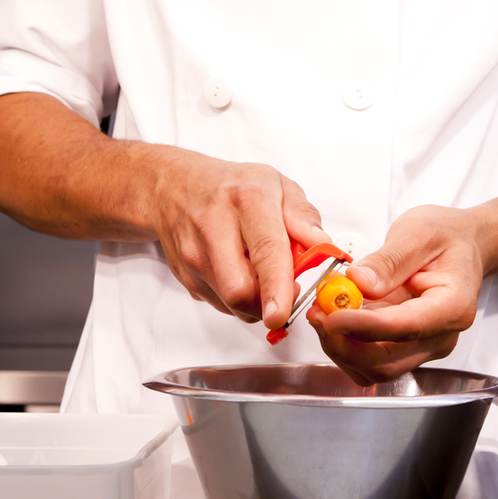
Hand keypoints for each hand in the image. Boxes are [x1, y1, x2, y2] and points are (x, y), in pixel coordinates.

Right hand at [150, 152, 329, 326]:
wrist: (174, 187)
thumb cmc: (232, 187)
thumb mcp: (277, 186)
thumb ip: (303, 217)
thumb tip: (323, 246)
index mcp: (247, 201)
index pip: (264, 252)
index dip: (275, 288)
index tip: (280, 312)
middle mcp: (215, 228)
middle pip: (241, 290)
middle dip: (270, 301)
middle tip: (286, 287)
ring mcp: (194, 256)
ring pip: (232, 304)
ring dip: (256, 301)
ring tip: (261, 273)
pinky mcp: (186, 277)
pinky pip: (221, 304)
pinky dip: (239, 299)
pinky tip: (240, 273)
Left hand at [306, 205, 483, 384]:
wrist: (463, 247)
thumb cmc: (447, 238)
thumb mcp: (418, 233)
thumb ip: (388, 260)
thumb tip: (358, 283)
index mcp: (453, 307)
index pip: (406, 328)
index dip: (364, 327)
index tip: (332, 316)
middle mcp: (440, 337)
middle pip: (386, 362)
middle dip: (344, 344)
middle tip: (318, 312)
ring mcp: (422, 347)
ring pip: (373, 369)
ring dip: (340, 347)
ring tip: (322, 312)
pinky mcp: (403, 348)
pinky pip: (369, 361)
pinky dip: (344, 345)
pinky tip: (334, 318)